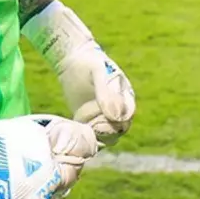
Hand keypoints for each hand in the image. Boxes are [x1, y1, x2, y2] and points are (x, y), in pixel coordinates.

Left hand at [22, 3, 135, 144]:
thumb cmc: (88, 63)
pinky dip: (87, 137)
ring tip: (85, 128)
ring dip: (98, 137)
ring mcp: (103, 117)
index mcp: (125, 97)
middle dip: (108, 131)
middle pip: (119, 129)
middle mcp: (117, 110)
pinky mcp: (89, 121)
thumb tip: (114, 116)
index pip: (128, 116)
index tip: (107, 119)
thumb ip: (106, 93)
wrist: (72, 61)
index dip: (120, 121)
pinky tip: (78, 131)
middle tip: (93, 126)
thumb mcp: (98, 72)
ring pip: (107, 136)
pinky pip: (92, 135)